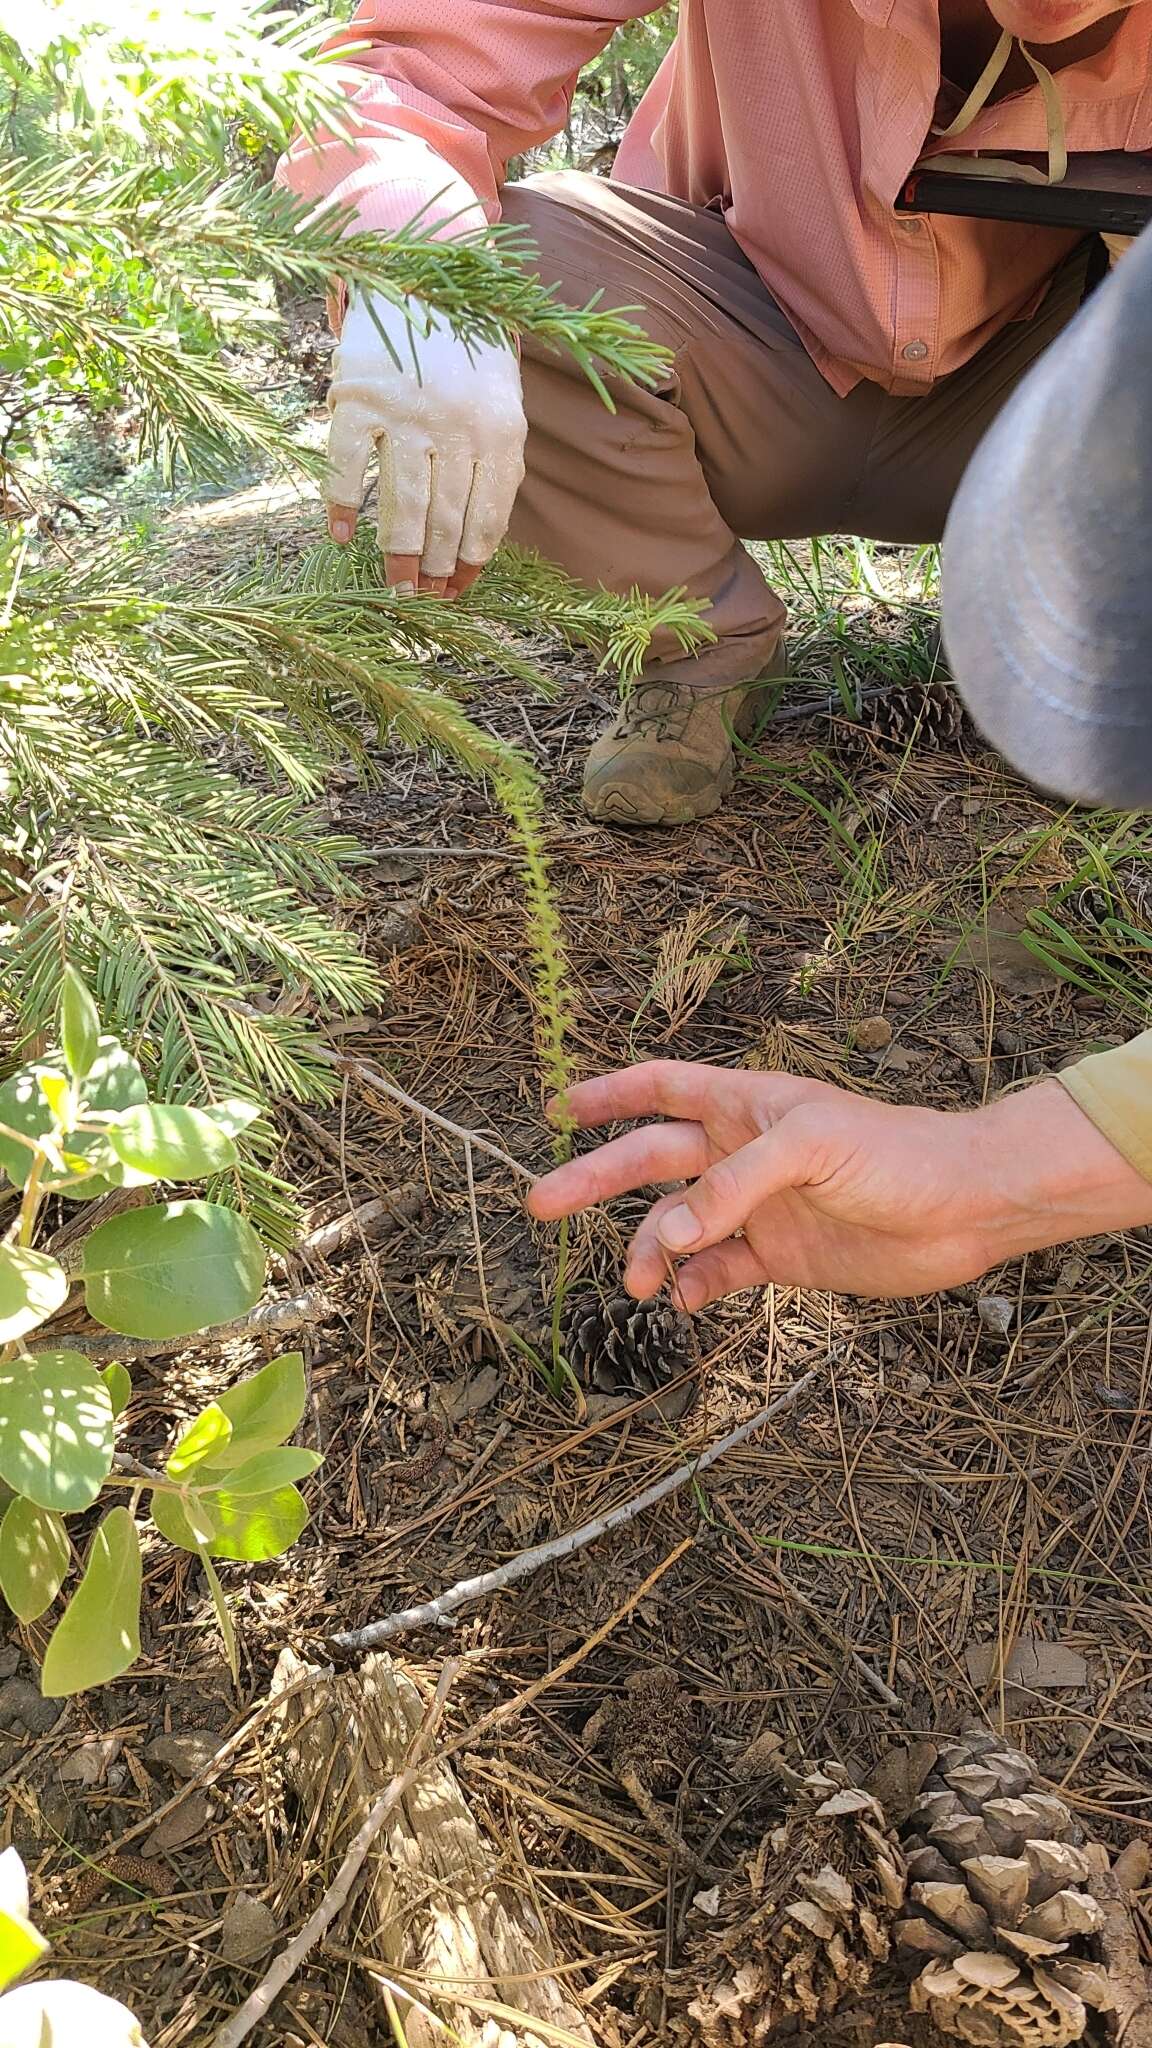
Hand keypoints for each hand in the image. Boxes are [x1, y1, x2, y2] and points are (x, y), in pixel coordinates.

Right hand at [325, 289, 526, 596]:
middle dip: (434, 568)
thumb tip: (473, 543)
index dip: (470, 561)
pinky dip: (343, 507)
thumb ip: (494, 461)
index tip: (457, 589)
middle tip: (421, 598)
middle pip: (445, 519)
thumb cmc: (465, 348)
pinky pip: (348, 469)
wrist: (422, 270)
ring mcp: (405, 413)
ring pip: (401, 505)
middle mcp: (457, 425)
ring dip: (397, 555)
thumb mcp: (500, 399)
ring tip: (394, 587)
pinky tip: (342, 536)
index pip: (488, 517)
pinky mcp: (357, 398)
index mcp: (501, 430)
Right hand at [528, 1063, 1151, 1303]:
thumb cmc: (895, 1153)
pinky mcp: (780, 1257)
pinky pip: (717, 1272)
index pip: (662, 1087)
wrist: (965, 1209)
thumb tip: (671, 1233)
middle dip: (595, 1179)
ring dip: (650, 1249)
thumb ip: (735, 1186)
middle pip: (649, 1160)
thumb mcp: (811, 1149)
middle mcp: (742, 1153)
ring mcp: (758, 1207)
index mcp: (746, 1105)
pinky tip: (685, 1301)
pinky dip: (693, 1287)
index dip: (610, 1093)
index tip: (558, 1107)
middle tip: (541, 1203)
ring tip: (640, 1283)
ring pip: (678, 1226)